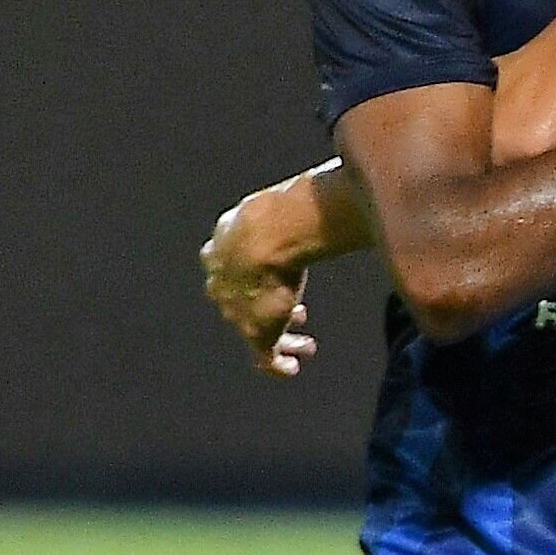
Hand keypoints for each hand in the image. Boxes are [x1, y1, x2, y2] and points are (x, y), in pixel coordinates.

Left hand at [201, 188, 318, 376]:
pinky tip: (293, 368)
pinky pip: (265, 357)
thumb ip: (302, 203)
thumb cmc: (279, 213)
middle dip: (266, 306)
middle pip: (240, 302)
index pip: (229, 271)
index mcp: (219, 252)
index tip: (280, 274)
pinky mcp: (256, 333)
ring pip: (256, 329)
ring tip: (306, 344)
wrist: (264, 237)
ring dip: (281, 338)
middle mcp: (222, 284)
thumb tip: (336, 185)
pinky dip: (279, 364)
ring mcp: (238, 311)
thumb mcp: (280, 203)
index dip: (257, 276)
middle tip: (298, 312)